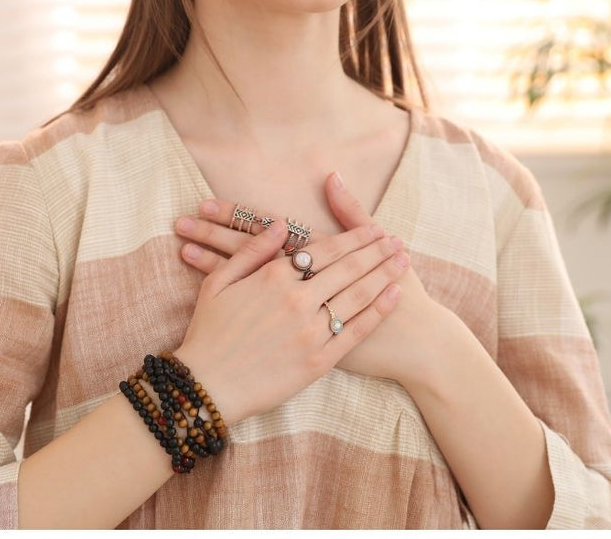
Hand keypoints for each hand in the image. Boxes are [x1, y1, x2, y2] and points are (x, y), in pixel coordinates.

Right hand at [174, 174, 444, 387]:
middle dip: (376, 251)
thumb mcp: (218, 282)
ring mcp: (310, 330)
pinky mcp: (319, 360)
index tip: (374, 228)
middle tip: (397, 240)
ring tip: (403, 261)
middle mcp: (297, 299)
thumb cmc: (208, 333)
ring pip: (357, 295)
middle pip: (348, 268)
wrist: (206, 386)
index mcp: (273, 276)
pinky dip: (378, 311)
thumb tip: (281, 224)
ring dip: (384, 275)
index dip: (354, 237)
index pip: (325, 249)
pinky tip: (394, 296)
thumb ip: (252, 251)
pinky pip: (355, 330)